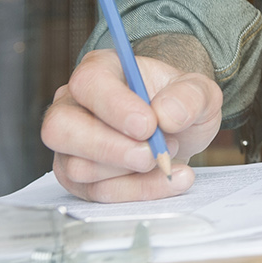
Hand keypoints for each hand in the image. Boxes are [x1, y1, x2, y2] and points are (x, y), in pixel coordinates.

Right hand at [42, 39, 222, 201]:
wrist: (179, 130)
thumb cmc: (178, 103)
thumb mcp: (200, 91)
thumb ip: (190, 96)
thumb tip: (168, 114)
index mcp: (101, 70)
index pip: (88, 83)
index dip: (115, 106)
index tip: (149, 125)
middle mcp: (74, 105)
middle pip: (61, 129)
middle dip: (110, 148)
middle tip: (153, 154)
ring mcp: (71, 144)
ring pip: (78, 168)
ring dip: (130, 172)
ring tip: (167, 156)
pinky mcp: (77, 178)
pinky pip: (96, 193)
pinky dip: (136, 191)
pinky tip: (168, 180)